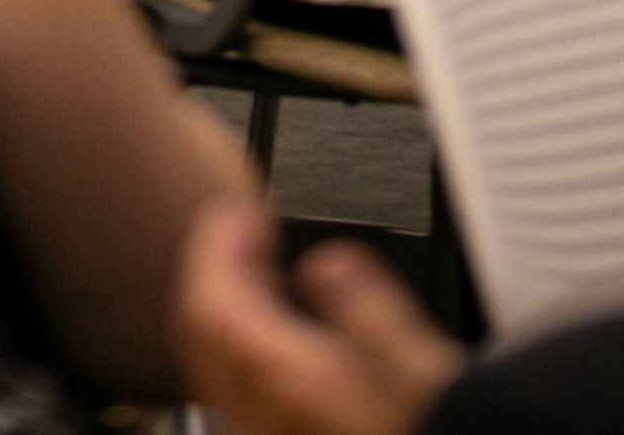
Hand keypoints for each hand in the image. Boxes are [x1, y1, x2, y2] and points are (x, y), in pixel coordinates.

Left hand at [174, 200, 459, 434]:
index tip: (243, 211)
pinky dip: (246, 351)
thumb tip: (325, 259)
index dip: (218, 243)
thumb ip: (358, 293)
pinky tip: (283, 341)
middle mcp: (253, 413)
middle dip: (220, 272)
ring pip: (216, 365)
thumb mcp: (408, 354)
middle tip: (250, 235)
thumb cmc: (421, 431)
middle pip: (202, 332)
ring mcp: (258, 434)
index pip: (210, 299)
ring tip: (266, 277)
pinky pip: (237, 393)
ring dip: (231, 311)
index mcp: (276, 377)